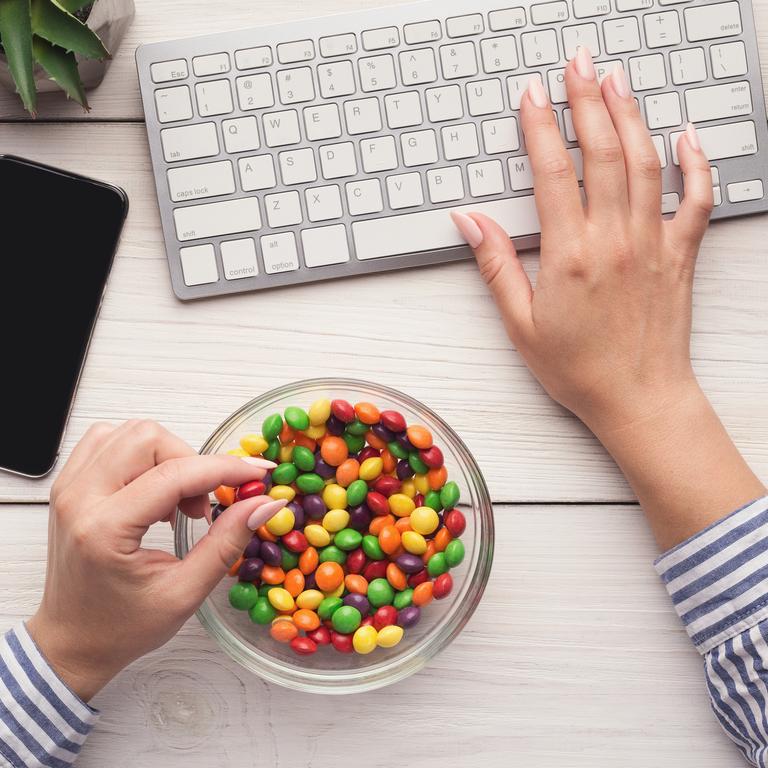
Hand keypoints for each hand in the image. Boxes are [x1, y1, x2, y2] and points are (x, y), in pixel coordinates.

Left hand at [27, 420, 283, 700]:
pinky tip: (154, 489)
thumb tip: (264, 503)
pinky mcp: (69, 484)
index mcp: (103, 530)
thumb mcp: (185, 593)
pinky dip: (143, 456)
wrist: (70, 643)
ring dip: (167, 457)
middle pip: (148, 438)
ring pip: (130, 432)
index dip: (225, 468)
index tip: (256, 475)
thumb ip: (227, 542)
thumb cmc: (121, 627)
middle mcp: (78, 498)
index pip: (174, 473)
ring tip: (177, 500)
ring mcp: (68, 487)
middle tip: (202, 506)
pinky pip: (109, 440)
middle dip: (191, 462)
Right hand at [452, 48, 764, 547]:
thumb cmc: (578, 369)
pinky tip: (686, 137)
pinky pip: (696, 200)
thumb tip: (469, 220)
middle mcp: (614, 239)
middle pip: (602, 152)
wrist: (638, 400)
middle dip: (587, 101)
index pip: (553, 172)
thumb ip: (496, 265)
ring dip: (631, 116)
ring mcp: (652, 243)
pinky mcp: (680, 255)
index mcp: (570, 255)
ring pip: (645, 163)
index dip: (540, 127)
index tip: (531, 95)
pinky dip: (695, 164)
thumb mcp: (521, 323)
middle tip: (578, 63)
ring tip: (617, 80)